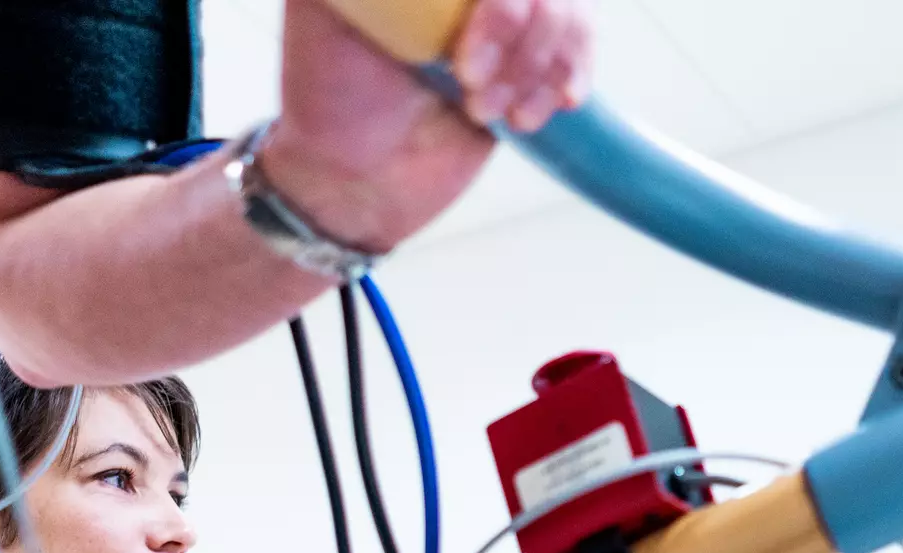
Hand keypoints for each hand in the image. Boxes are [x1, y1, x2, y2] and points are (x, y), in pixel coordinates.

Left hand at [267, 0, 595, 251]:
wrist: (359, 185)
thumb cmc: (328, 96)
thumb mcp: (325, 9)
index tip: (476, 32)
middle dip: (513, 20)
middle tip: (468, 76)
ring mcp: (504, 18)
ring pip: (564, 6)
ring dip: (533, 61)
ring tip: (483, 109)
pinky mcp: (530, 63)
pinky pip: (578, 49)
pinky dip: (564, 77)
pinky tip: (534, 111)